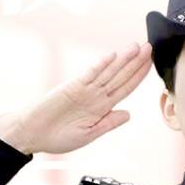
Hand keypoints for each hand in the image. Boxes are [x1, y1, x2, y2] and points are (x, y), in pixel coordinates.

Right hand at [5, 41, 152, 155]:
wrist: (33, 134)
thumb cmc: (58, 137)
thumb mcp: (89, 134)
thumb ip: (108, 123)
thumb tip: (129, 114)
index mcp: (102, 108)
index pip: (125, 88)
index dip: (138, 77)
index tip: (151, 64)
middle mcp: (95, 96)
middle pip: (120, 76)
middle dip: (135, 63)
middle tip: (150, 47)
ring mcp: (84, 90)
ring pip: (108, 73)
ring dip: (122, 60)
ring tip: (136, 47)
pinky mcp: (70, 88)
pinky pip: (88, 76)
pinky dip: (100, 66)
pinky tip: (112, 57)